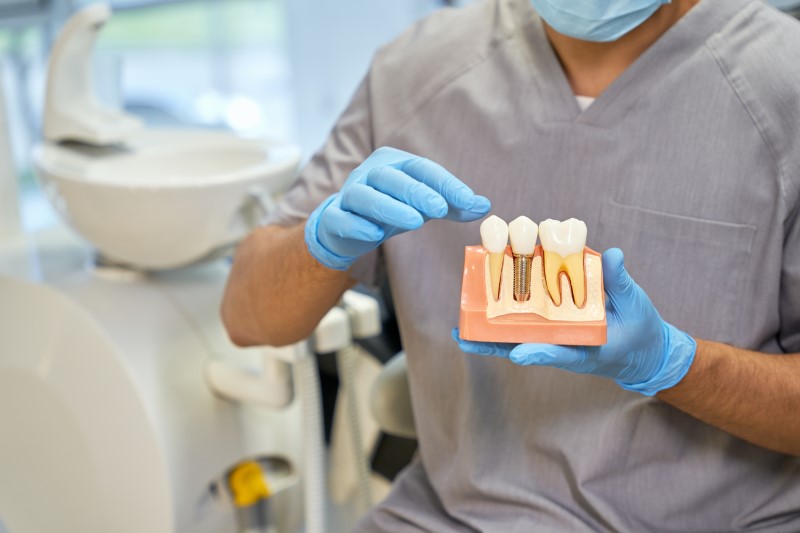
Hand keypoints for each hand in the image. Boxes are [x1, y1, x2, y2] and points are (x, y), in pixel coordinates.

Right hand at [305, 147, 490, 269]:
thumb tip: (485, 206)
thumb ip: (453, 205)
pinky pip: (341, 218)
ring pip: (366, 196)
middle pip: (392, 178)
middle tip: (441, 209)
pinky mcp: (333, 217)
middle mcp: (369, 173)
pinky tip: (374, 235)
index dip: (446, 184)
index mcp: (393, 163)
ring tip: (415, 222)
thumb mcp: (423, 206)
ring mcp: (348, 194)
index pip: (422, 168)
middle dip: (417, 192)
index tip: (469, 200)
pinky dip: (357, 225)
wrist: (344, 226)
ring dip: (390, 208)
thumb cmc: (390, 209)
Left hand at [453, 248, 696, 395]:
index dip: (536, 353)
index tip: (518, 354)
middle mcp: (561, 342)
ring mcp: (554, 332)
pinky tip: (484, 292)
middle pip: (521, 344)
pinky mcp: (552, 320)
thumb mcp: (635, 308)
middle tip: (463, 334)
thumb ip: (621, 283)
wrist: (642, 348)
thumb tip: (613, 255)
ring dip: (490, 323)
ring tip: (463, 313)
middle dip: (492, 340)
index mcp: (582, 348)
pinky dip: (505, 303)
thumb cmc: (639, 332)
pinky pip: (524, 314)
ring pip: (516, 330)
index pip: (555, 352)